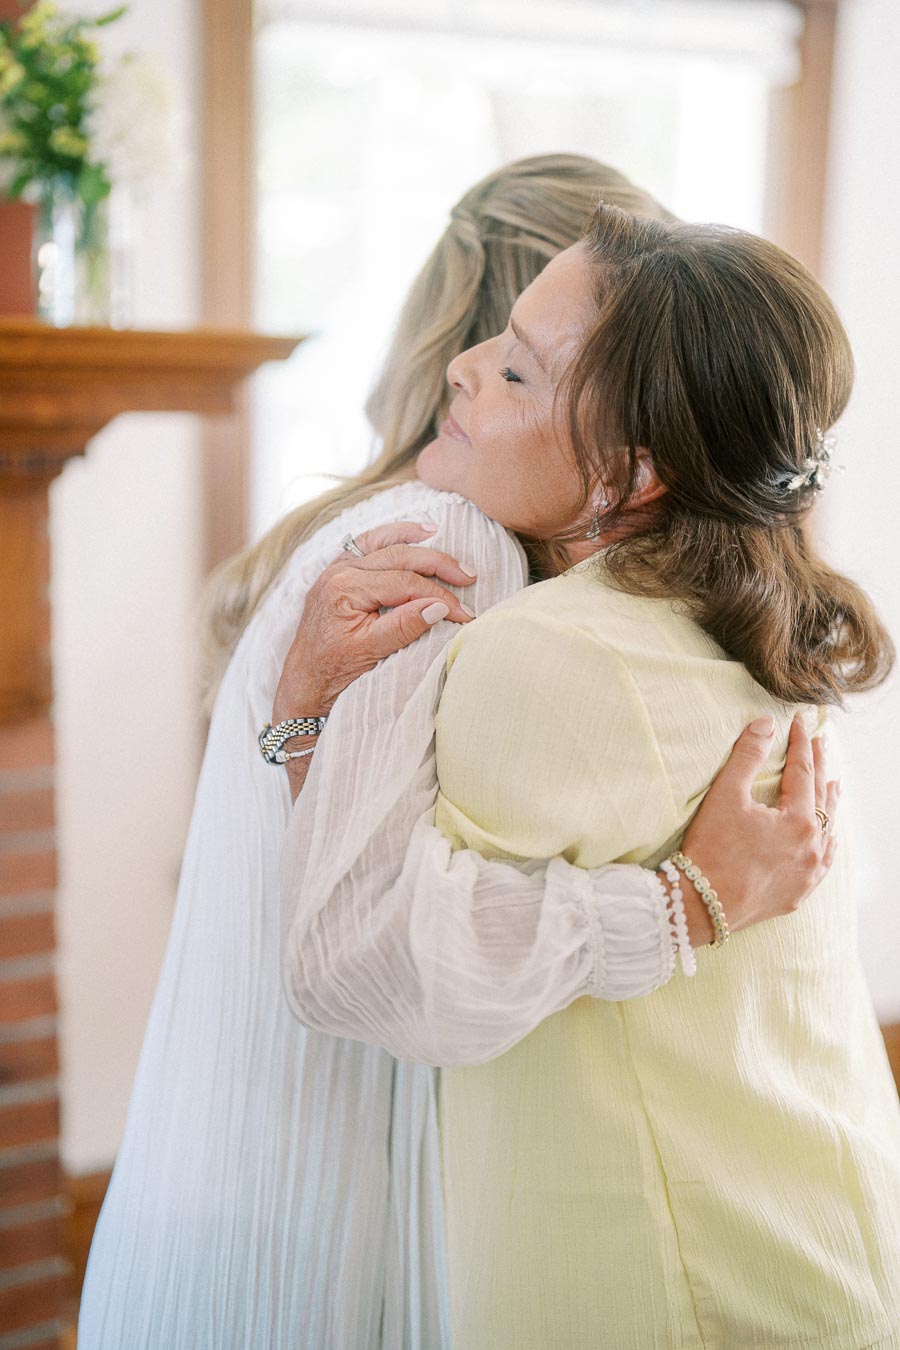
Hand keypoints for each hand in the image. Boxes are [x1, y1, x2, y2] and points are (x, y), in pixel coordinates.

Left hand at [273, 520, 477, 724]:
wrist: (305, 683)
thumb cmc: (334, 672)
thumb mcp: (371, 652)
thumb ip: (404, 626)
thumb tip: (439, 607)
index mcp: (344, 589)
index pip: (404, 583)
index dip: (439, 596)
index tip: (464, 613)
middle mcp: (338, 572)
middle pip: (397, 556)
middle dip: (437, 563)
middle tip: (468, 575)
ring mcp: (336, 569)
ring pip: (381, 541)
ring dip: (413, 538)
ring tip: (439, 533)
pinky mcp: (338, 574)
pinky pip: (366, 546)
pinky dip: (389, 538)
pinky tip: (408, 535)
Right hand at [669, 714, 838, 946]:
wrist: (700, 905)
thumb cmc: (711, 849)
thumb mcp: (726, 795)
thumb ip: (748, 756)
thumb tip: (766, 724)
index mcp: (798, 822)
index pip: (803, 772)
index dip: (800, 744)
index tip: (797, 722)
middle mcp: (811, 848)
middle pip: (821, 798)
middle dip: (819, 767)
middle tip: (820, 743)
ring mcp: (807, 874)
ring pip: (827, 832)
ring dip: (828, 804)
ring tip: (833, 784)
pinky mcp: (796, 894)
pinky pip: (822, 864)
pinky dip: (826, 844)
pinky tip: (828, 839)